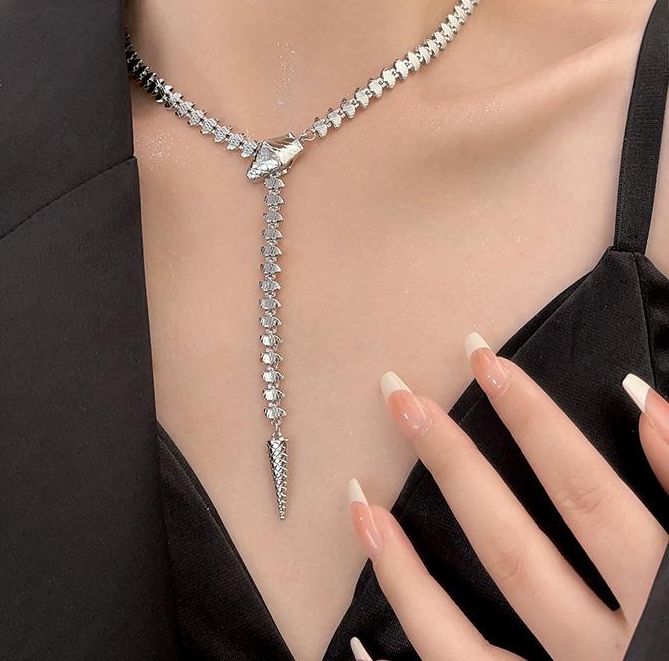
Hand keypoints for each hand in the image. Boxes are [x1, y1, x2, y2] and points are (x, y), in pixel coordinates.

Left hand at [347, 331, 668, 660]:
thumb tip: (646, 401)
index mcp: (668, 608)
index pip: (589, 497)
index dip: (536, 423)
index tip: (485, 361)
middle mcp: (607, 660)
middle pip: (513, 550)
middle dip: (453, 466)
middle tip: (398, 397)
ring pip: (462, 641)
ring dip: (403, 568)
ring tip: (357, 501)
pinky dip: (408, 658)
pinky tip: (355, 633)